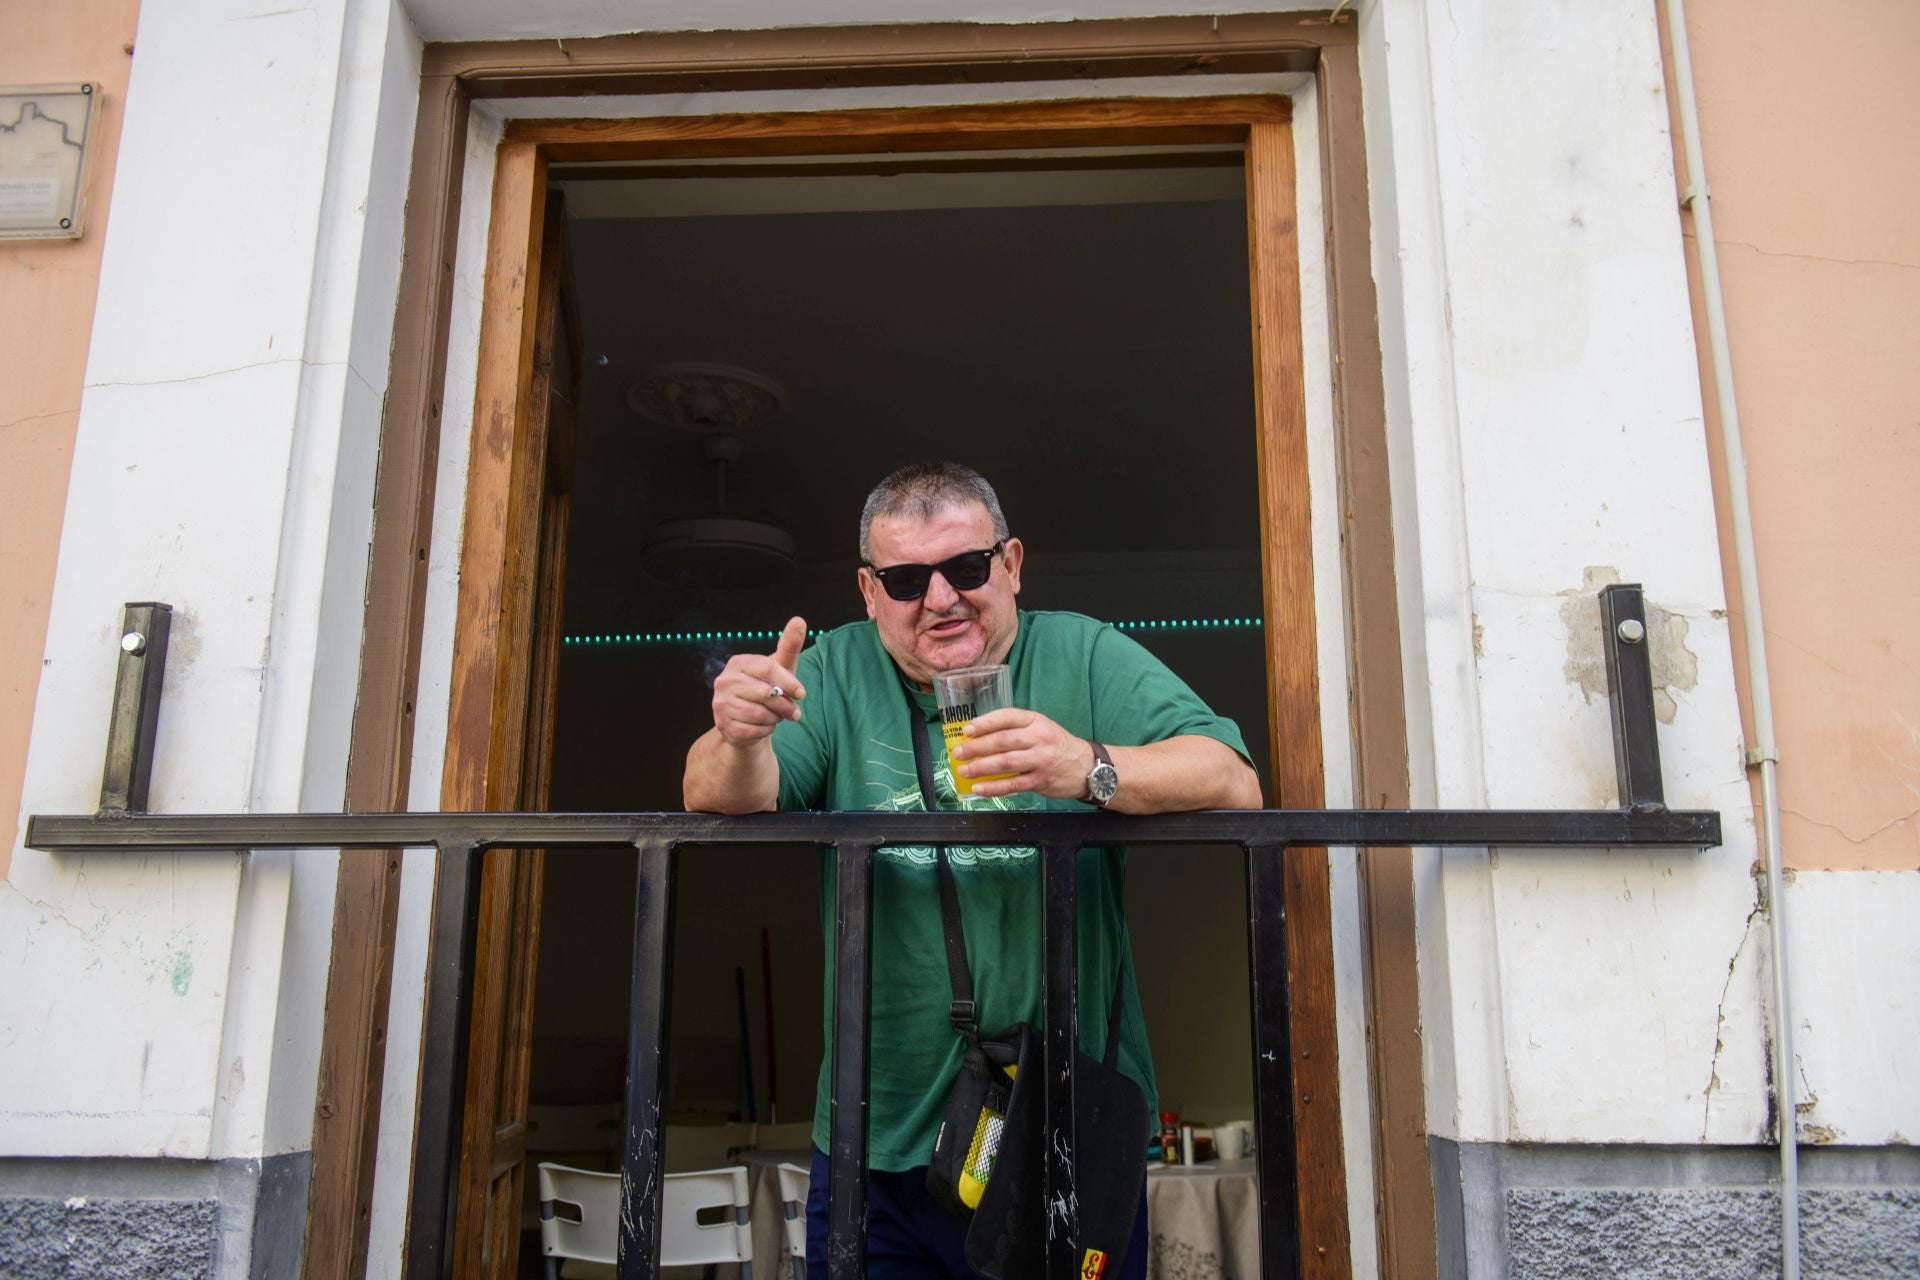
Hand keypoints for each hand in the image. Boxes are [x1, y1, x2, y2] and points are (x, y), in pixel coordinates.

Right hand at [709, 616, 807, 746]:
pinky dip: (765, 731)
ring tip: (775, 716)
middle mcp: (724, 680)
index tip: (802, 694)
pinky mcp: (722, 724)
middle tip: (794, 712)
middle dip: (785, 705)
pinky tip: (763, 726)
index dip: (788, 682)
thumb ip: (789, 646)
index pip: (768, 667)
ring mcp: (720, 703)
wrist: (747, 722)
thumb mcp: (780, 668)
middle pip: (765, 693)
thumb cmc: (767, 690)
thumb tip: (799, 620)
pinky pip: (754, 730)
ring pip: (760, 714)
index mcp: (738, 663)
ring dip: (775, 719)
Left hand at [948, 707, 1092, 800]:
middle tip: (958, 752)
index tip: (967, 730)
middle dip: (976, 747)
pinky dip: (993, 787)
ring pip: (1005, 762)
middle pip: (1002, 741)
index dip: (984, 723)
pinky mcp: (1041, 781)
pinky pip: (1012, 785)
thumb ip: (1016, 729)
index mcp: (1036, 721)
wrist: (1087, 767)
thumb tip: (979, 737)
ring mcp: (1041, 760)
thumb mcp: (1041, 728)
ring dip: (980, 767)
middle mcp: (1039, 738)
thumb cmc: (1056, 745)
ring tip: (964, 770)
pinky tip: (979, 788)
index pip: (1007, 717)